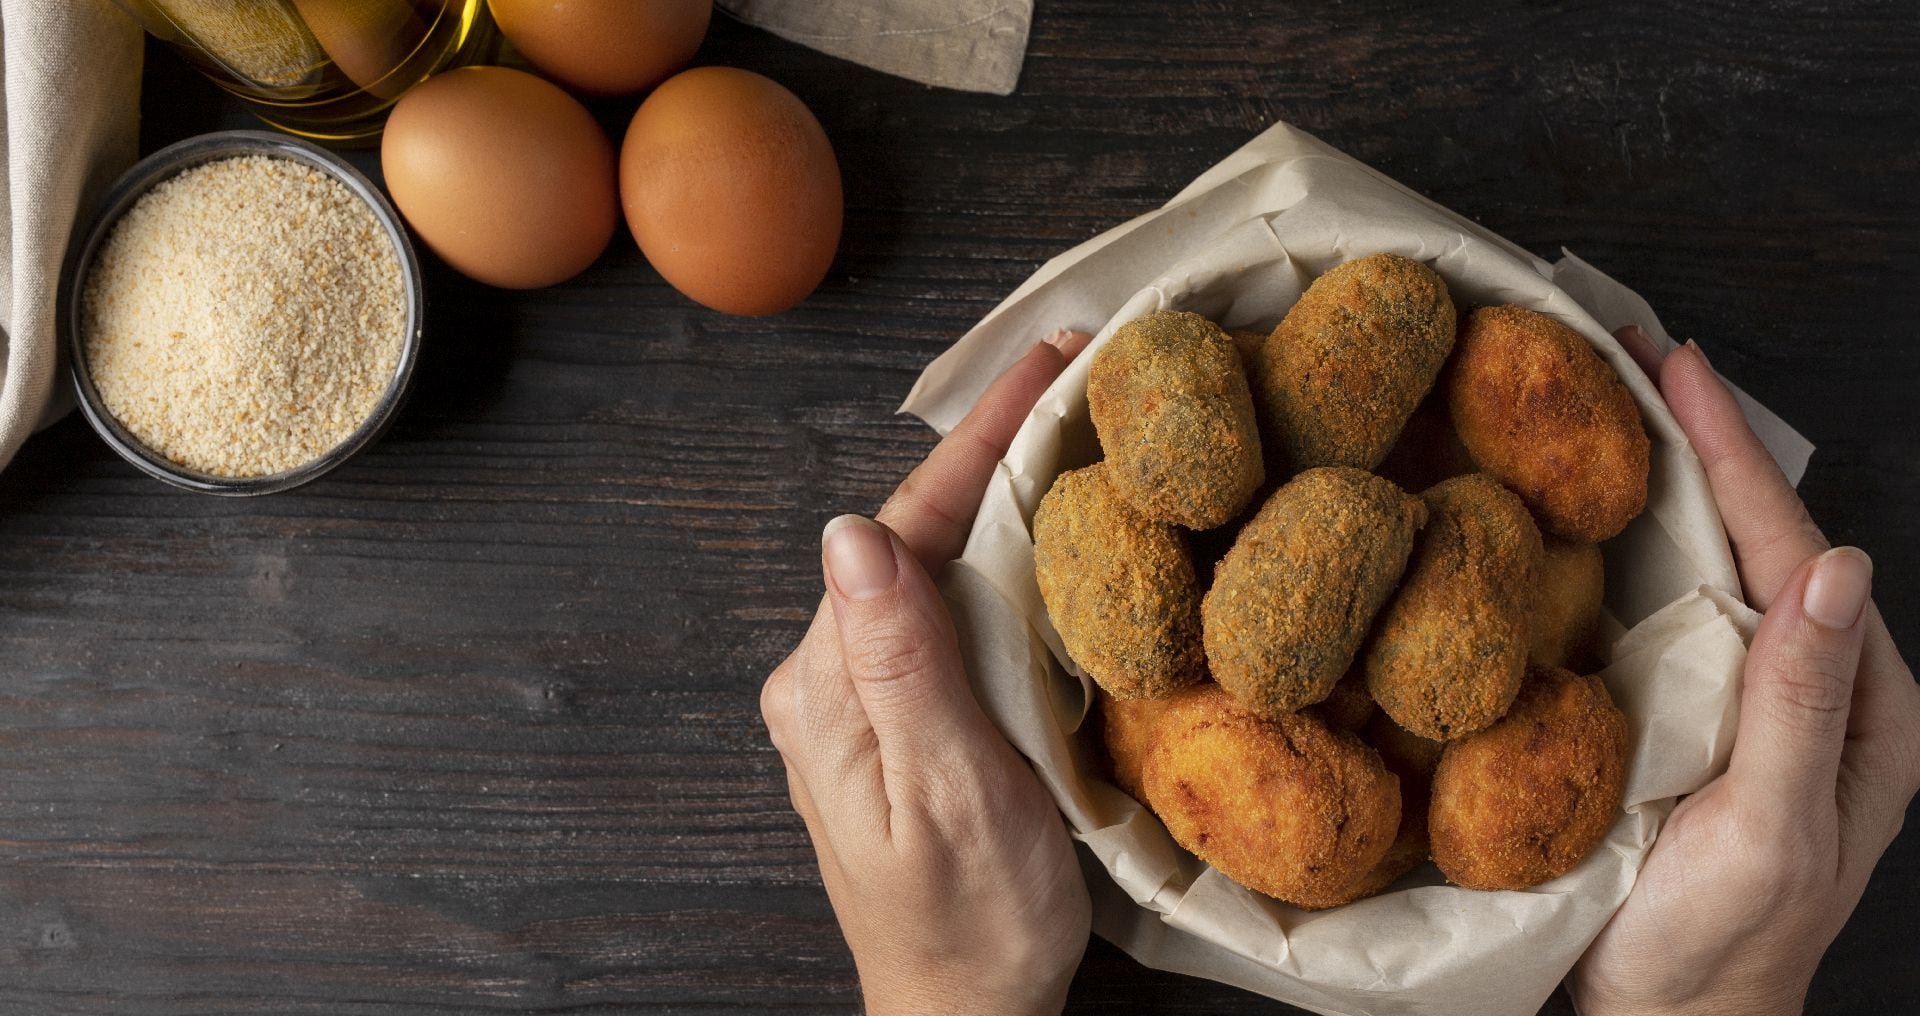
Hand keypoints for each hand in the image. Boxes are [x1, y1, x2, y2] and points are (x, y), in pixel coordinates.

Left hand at [761, 330, 1094, 1015]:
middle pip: (913, 533)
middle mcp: (828, 679)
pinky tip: (1042, 528)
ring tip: (1069, 423)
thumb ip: (901, 666)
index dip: (979, 439)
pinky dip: (997, 556)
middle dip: (993, 448)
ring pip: (931, 565)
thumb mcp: (947, 794)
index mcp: (826, 688)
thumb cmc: (969, 924)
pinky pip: (944, 610)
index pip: (903, 529)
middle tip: (1076, 372)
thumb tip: (851, 535)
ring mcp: (860, 696)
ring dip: (998, 493)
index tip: (1048, 362)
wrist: (962, 1013)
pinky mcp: (897, 714)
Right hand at [1569, 329, 1919, 1014]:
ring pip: (1711, 560)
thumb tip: (1833, 565)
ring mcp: (1749, 698)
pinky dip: (1630, 540)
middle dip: (1696, 434)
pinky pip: (1669, 609)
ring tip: (1607, 398)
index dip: (1730, 448)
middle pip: (1755, 532)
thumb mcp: (1771, 833)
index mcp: (1856, 702)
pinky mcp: (1691, 717)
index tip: (1674, 363)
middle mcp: (1810, 682)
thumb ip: (1805, 707)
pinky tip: (1588, 506)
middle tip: (1627, 349)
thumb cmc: (1718, 947)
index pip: (1789, 545)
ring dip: (1661, 473)